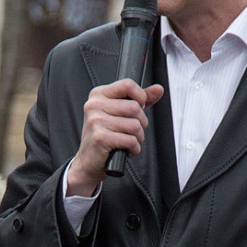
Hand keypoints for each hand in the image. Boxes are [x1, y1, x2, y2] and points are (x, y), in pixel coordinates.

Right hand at [66, 78, 164, 195]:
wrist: (89, 162)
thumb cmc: (105, 136)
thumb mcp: (120, 114)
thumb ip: (139, 100)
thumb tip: (158, 89)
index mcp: (99, 95)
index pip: (128, 85)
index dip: (141, 97)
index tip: (139, 109)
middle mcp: (94, 105)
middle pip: (134, 107)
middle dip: (141, 123)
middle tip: (132, 132)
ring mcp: (96, 121)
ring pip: (135, 125)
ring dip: (138, 138)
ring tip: (128, 142)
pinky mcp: (100, 138)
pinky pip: (130, 141)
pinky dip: (134, 149)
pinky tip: (126, 150)